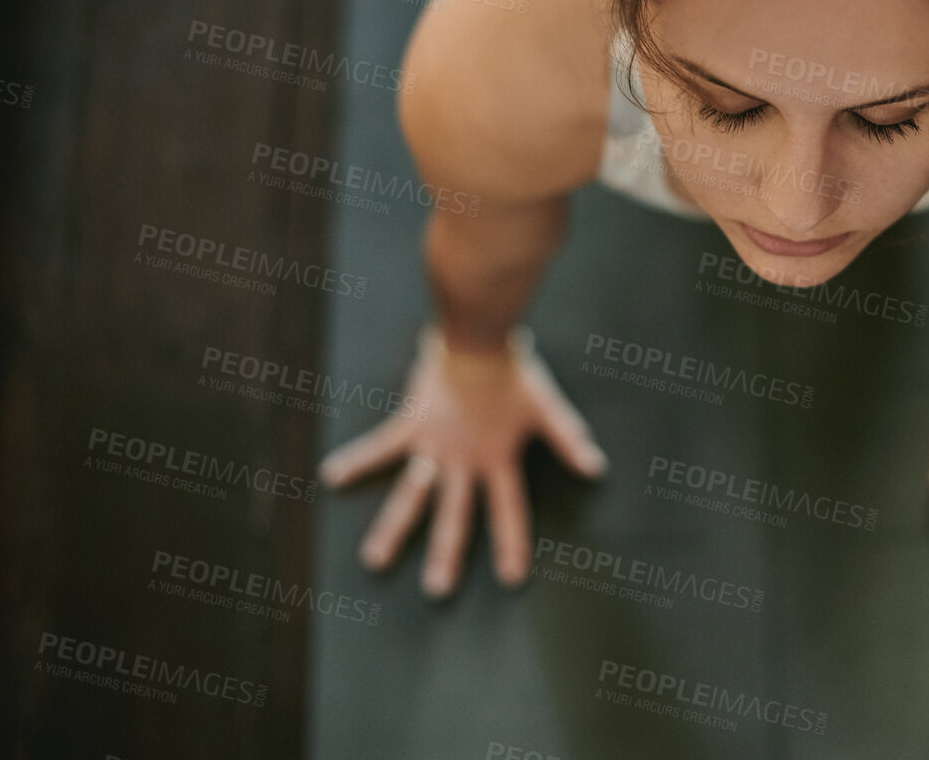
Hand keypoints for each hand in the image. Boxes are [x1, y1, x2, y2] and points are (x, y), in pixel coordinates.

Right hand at [319, 325, 607, 597]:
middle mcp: (463, 461)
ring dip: (394, 529)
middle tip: (437, 591)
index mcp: (497, 459)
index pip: (508, 509)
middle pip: (455, 515)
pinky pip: (381, 446)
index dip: (511, 542)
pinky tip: (332, 475)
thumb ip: (569, 439)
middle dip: (448, 554)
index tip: (510, 578)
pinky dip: (357, 460)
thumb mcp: (547, 407)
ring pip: (412, 496)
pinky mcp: (412, 424)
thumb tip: (597, 468)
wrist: (478, 337)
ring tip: (374, 561)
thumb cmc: (514, 371)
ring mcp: (434, 446)